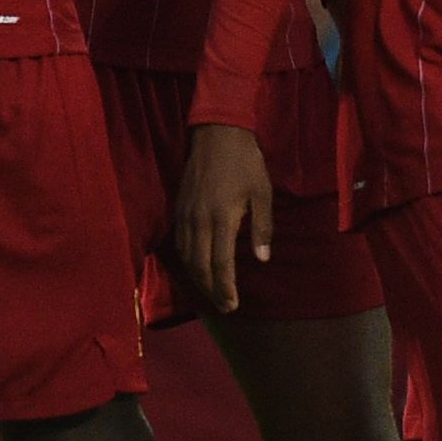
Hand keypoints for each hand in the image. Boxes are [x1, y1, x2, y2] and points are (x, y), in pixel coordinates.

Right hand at [171, 124, 273, 309]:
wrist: (217, 133)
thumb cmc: (246, 163)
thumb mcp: (262, 193)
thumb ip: (262, 227)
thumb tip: (263, 259)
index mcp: (221, 218)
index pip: (220, 264)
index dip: (225, 288)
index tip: (232, 305)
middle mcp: (198, 220)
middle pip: (199, 266)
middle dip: (211, 290)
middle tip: (224, 307)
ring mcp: (185, 215)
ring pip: (186, 257)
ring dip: (198, 279)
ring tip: (212, 293)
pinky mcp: (178, 208)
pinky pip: (179, 243)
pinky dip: (187, 261)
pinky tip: (197, 268)